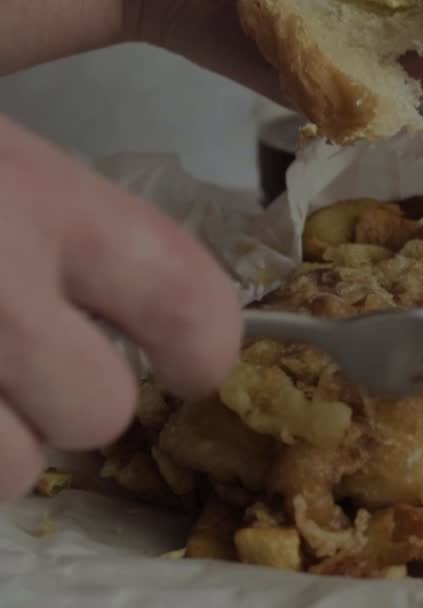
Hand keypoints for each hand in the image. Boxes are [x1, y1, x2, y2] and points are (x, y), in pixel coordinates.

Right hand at [0, 115, 240, 499]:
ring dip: (3, 439)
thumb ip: (73, 219)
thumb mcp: (1, 151)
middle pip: (99, 410)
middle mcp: (0, 280)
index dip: (207, 348)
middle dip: (82, 400)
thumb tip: (157, 300)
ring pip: (12, 467)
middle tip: (46, 364)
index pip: (187, 300)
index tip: (195, 363)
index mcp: (47, 200)